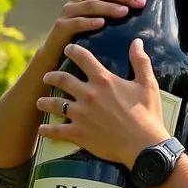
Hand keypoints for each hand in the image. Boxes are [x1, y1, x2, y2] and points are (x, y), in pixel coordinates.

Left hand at [37, 39, 167, 170]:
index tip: (68, 49)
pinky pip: (57, 131)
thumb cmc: (147, 114)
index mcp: (104, 80)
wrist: (144, 145)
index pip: (83, 58)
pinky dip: (47, 131)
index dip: (73, 50)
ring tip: (40, 101)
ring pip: (54, 103)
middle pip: (62, 79)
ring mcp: (81, 114)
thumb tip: (137, 42)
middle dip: (51, 76)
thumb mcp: (148, 84)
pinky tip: (42, 130)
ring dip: (45, 101)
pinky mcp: (79, 133)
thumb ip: (140, 61)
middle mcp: (88, 94)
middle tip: (47, 76)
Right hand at [39, 0, 147, 65]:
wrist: (59, 55)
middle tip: (140, 2)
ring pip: (91, 3)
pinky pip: (76, 22)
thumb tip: (149, 4)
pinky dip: (89, 22)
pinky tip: (101, 24)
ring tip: (125, 12)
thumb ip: (122, 9)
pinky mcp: (61, 26)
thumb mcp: (108, 20)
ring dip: (109, 7)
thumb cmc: (90, 37)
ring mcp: (70, 10)